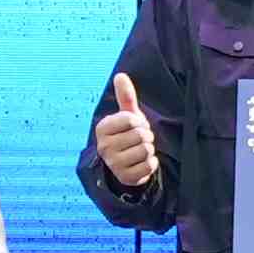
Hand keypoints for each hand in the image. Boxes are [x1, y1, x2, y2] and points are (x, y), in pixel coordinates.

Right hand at [92, 72, 162, 190]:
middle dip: (146, 136)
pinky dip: (150, 163)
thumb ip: (125, 96)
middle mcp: (104, 147)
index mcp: (102, 129)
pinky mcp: (125, 177)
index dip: (139, 121)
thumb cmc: (128, 135)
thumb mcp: (127, 116)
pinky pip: (149, 165)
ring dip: (149, 150)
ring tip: (140, 150)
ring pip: (146, 150)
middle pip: (140, 135)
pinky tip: (142, 163)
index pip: (131, 119)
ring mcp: (113, 164)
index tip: (134, 126)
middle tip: (139, 140)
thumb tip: (120, 75)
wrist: (126, 164)